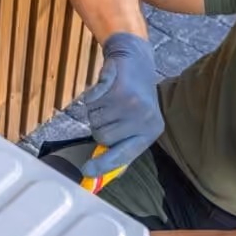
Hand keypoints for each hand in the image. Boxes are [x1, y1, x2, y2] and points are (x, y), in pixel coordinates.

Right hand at [81, 33, 163, 177]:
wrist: (136, 60)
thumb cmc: (134, 97)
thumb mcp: (136, 125)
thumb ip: (121, 148)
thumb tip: (100, 175)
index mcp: (150, 132)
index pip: (123, 155)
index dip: (103, 165)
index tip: (86, 171)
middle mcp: (143, 119)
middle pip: (101, 136)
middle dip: (98, 126)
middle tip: (111, 113)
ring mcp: (131, 102)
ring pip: (93, 119)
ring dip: (95, 111)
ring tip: (110, 99)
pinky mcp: (118, 86)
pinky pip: (90, 101)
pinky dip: (91, 95)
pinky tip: (105, 87)